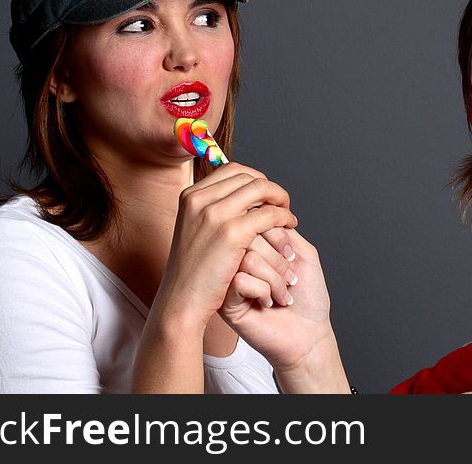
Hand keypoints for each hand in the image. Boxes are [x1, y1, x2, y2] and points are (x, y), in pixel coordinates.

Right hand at [154, 163, 297, 330]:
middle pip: (249, 177)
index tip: (267, 195)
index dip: (256, 179)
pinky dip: (285, 218)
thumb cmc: (192, 273)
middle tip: (283, 205)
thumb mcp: (194, 231)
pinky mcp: (232, 233)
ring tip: (289, 217)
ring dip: (281, 200)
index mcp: (190, 196)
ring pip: (262, 189)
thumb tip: (240, 193)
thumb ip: (211, 209)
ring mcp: (215, 214)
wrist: (182, 302)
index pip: (232, 169)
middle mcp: (200, 199)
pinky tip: (290, 229)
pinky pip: (270, 214)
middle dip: (271, 189)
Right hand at [220, 228, 335, 369]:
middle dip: (279, 258)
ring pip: (247, 258)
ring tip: (282, 293)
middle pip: (250, 236)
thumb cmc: (308, 295)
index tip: (291, 256)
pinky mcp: (226, 302)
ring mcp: (230, 281)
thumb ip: (282, 229)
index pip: (255, 219)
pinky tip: (268, 304)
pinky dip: (264, 291)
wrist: (309, 334)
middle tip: (290, 279)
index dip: (277, 233)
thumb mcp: (301, 253)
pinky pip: (240, 281)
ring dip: (275, 277)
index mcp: (254, 246)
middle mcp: (238, 260)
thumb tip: (263, 211)